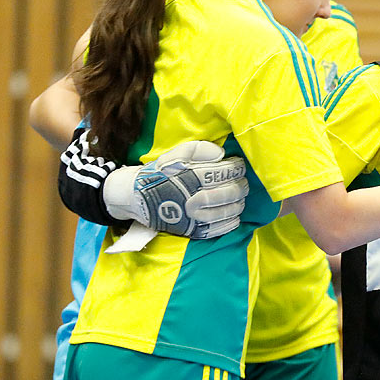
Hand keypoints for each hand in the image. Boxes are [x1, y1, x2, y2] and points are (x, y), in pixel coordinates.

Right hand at [102, 141, 248, 239]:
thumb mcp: (175, 154)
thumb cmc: (160, 173)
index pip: (223, 172)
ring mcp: (193, 217)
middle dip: (241, 185)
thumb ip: (199, 149)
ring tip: (239, 197)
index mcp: (189, 177)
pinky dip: (231, 221)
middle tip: (242, 181)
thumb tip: (222, 155)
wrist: (136, 197)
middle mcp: (192, 198)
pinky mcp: (191, 231)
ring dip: (239, 203)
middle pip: (230, 192)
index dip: (236, 168)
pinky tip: (234, 214)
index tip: (239, 166)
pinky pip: (219, 229)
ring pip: (228, 211)